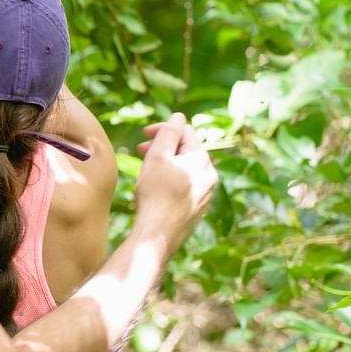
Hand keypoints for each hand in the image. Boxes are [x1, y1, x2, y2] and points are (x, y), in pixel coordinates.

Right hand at [130, 113, 217, 256]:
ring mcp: (206, 193)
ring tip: (147, 169)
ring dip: (167, 163)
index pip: (185, 132)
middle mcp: (209, 175)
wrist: (158, 234)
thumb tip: (178, 116)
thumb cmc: (156, 193)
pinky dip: (171, 179)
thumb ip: (169, 132)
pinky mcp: (198, 208)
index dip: (163, 129)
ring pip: (185, 168)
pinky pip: (186, 185)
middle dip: (164, 146)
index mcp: (202, 159)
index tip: (143, 135)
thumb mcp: (158, 156)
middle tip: (140, 151)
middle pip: (186, 150)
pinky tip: (156, 188)